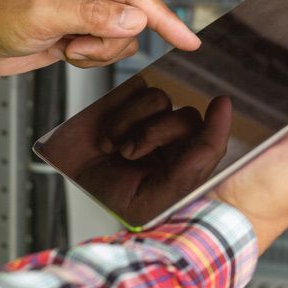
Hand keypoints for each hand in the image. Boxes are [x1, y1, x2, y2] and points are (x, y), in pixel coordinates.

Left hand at [0, 0, 199, 75]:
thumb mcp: (41, 16)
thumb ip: (90, 16)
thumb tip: (134, 18)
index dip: (162, 17)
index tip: (188, 39)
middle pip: (132, 16)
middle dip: (107, 40)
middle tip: (75, 44)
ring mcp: (90, 2)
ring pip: (124, 35)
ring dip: (98, 51)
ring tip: (67, 46)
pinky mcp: (87, 22)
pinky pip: (111, 45)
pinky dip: (92, 56)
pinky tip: (67, 49)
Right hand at [38, 76, 232, 224]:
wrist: (66, 182)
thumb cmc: (110, 198)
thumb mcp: (155, 198)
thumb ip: (191, 168)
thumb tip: (216, 138)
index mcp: (184, 167)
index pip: (210, 143)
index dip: (218, 124)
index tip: (221, 104)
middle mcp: (171, 141)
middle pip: (186, 118)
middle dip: (155, 133)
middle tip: (128, 153)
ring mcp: (150, 118)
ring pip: (161, 100)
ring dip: (131, 123)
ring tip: (113, 147)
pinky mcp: (129, 100)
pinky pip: (138, 89)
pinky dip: (120, 112)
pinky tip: (107, 134)